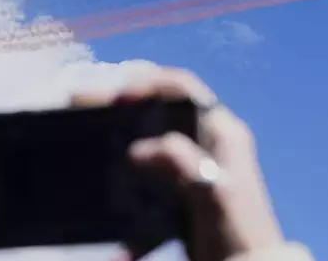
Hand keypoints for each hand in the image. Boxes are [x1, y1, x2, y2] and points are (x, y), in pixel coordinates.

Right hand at [72, 65, 284, 260]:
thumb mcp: (212, 191)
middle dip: (126, 114)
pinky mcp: (183, 198)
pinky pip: (150, 193)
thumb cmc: (238, 231)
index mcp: (222, 133)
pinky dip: (134, 213)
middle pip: (161, 116)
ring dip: (124, 157)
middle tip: (89, 111)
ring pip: (151, 152)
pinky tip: (120, 244)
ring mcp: (195, 171)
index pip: (185, 89)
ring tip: (93, 152)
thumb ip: (179, 160)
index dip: (151, 83)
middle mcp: (209, 145)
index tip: (119, 97)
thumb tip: (138, 149)